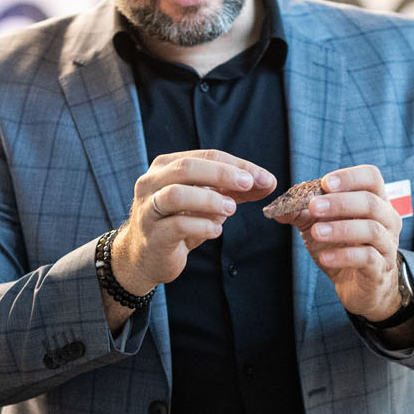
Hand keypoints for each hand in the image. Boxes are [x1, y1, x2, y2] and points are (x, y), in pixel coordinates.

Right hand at [111, 150, 275, 296]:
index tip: (264, 178)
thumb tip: (267, 182)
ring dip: (209, 200)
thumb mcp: (207, 201)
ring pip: (176, 194)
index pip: (206, 155)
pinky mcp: (153, 236)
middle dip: (222, 174)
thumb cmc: (178, 223)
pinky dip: (202, 226)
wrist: (146, 258)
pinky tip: (216, 231)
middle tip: (249, 184)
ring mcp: (148, 209)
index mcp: (167, 166)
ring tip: (230, 210)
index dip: (238, 164)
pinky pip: (177, 225)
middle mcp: (152, 182)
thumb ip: (234, 191)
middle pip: (187, 167)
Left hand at [272, 165, 405, 320]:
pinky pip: (367, 258)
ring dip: (341, 229)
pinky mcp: (380, 268)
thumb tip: (279, 206)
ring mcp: (386, 244)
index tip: (325, 183)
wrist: (359, 286)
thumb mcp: (321, 225)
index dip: (350, 177)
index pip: (371, 177)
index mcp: (375, 201)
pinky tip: (325, 258)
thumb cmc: (344, 248)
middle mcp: (386, 219)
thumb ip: (301, 213)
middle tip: (314, 207)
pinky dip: (344, 256)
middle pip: (370, 202)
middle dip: (340, 202)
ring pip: (371, 230)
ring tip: (317, 232)